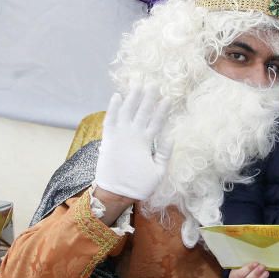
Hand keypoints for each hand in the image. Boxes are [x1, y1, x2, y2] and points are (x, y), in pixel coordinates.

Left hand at [93, 85, 171, 200]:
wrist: (114, 192)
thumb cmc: (138, 185)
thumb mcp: (158, 173)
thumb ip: (164, 154)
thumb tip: (170, 136)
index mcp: (145, 143)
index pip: (157, 122)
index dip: (163, 110)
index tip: (168, 98)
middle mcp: (132, 135)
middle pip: (142, 112)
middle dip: (148, 98)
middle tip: (153, 85)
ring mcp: (119, 135)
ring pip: (126, 111)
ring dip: (132, 98)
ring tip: (138, 85)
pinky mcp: (108, 138)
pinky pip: (110, 119)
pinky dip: (113, 107)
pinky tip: (116, 96)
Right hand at [229, 262, 267, 277]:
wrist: (244, 277)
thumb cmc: (243, 268)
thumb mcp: (241, 264)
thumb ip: (245, 262)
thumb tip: (254, 255)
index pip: (239, 275)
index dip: (248, 269)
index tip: (256, 263)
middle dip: (256, 274)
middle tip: (263, 266)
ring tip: (266, 273)